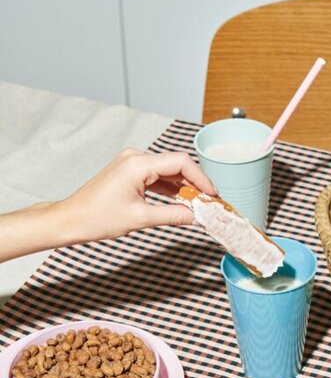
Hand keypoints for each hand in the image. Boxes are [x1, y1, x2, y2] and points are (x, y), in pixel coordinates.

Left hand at [59, 149, 215, 241]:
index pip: (181, 163)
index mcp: (138, 164)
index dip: (201, 178)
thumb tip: (196, 217)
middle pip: (176, 164)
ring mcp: (132, 164)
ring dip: (183, 186)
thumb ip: (173, 215)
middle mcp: (135, 158)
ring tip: (197, 203)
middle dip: (195, 183)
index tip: (212, 194)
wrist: (72, 219)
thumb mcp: (141, 218)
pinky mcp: (129, 172)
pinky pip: (157, 176)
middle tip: (208, 201)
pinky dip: (170, 188)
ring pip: (168, 171)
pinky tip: (180, 201)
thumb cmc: (97, 217)